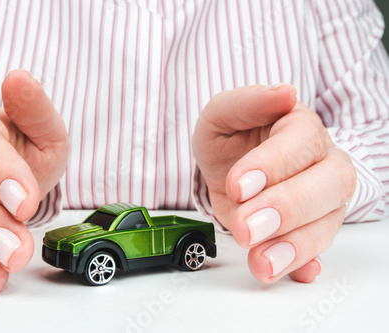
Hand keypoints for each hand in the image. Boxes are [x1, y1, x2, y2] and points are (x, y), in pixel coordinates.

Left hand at [192, 85, 355, 282]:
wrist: (228, 167)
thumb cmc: (230, 138)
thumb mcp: (222, 114)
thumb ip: (247, 102)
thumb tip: (284, 94)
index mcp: (300, 128)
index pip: (301, 143)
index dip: (272, 165)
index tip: (238, 186)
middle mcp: (320, 163)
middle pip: (327, 184)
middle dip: (286, 208)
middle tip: (247, 227)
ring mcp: (320, 200)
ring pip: (326, 223)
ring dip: (294, 246)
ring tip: (261, 262)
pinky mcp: (309, 229)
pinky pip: (317, 249)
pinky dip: (304, 264)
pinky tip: (291, 272)